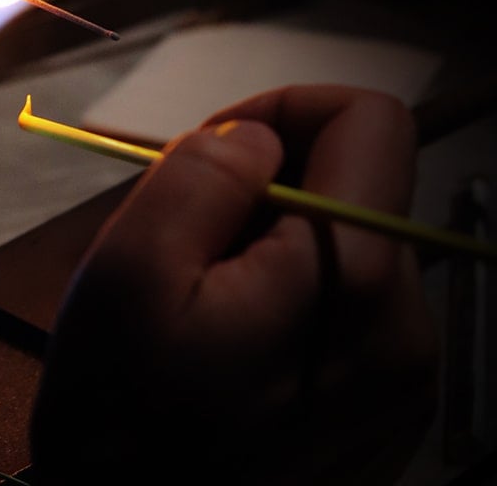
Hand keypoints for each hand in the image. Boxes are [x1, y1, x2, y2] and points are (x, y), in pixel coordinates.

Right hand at [28, 85, 438, 484]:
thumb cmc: (119, 416)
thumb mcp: (128, 270)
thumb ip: (201, 176)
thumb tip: (258, 137)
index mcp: (355, 284)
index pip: (372, 121)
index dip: (284, 109)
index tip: (214, 155)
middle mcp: (406, 330)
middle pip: (354, 180)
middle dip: (266, 181)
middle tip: (186, 232)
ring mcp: (402, 377)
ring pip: (343, 238)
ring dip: (268, 236)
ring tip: (197, 292)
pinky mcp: (383, 404)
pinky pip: (342, 300)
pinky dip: (283, 287)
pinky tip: (227, 333)